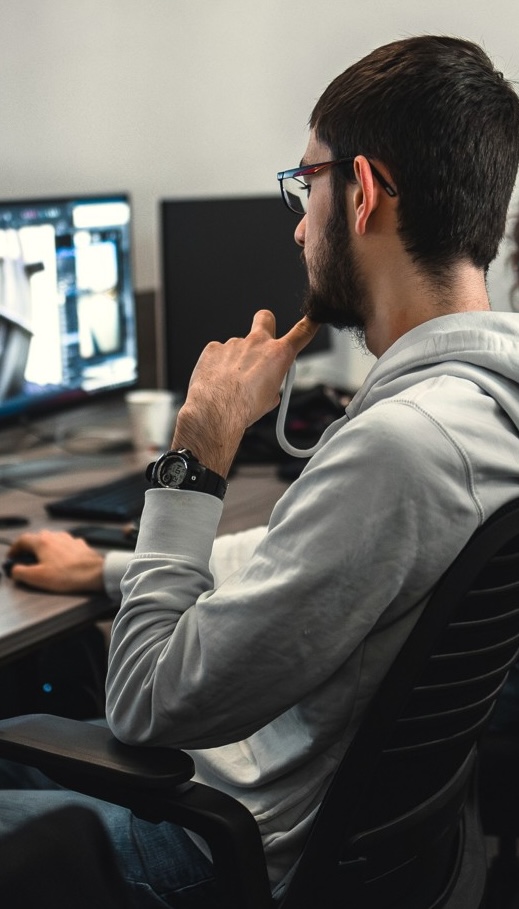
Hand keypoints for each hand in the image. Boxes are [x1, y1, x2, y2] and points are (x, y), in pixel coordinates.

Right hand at [5, 530, 104, 593]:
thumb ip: (20, 572)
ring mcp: (69, 539)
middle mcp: (55, 536)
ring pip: (52, 541)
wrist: (95, 573)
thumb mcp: (37, 578)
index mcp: (42, 542)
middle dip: (30, 550)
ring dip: (46, 550)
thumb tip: (15, 570)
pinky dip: (60, 553)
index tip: (12, 557)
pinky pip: (65, 547)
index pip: (22, 540)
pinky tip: (62, 563)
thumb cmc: (68, 574)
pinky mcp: (80, 545)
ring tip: (45, 563)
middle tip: (26, 561)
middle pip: (37, 539)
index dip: (14, 549)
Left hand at [172, 310, 318, 475]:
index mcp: (277, 355)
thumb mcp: (271, 399)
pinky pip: (219, 352)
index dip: (308, 325)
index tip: (311, 320)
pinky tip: (217, 379)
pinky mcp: (214, 348)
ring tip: (231, 381)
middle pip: (266, 317)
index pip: (300, 333)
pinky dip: (219, 364)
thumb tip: (267, 385)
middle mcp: (256, 343)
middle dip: (266, 324)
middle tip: (261, 341)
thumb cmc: (244, 407)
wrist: (217, 410)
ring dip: (237, 358)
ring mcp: (234, 343)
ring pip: (238, 344)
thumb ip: (272, 383)